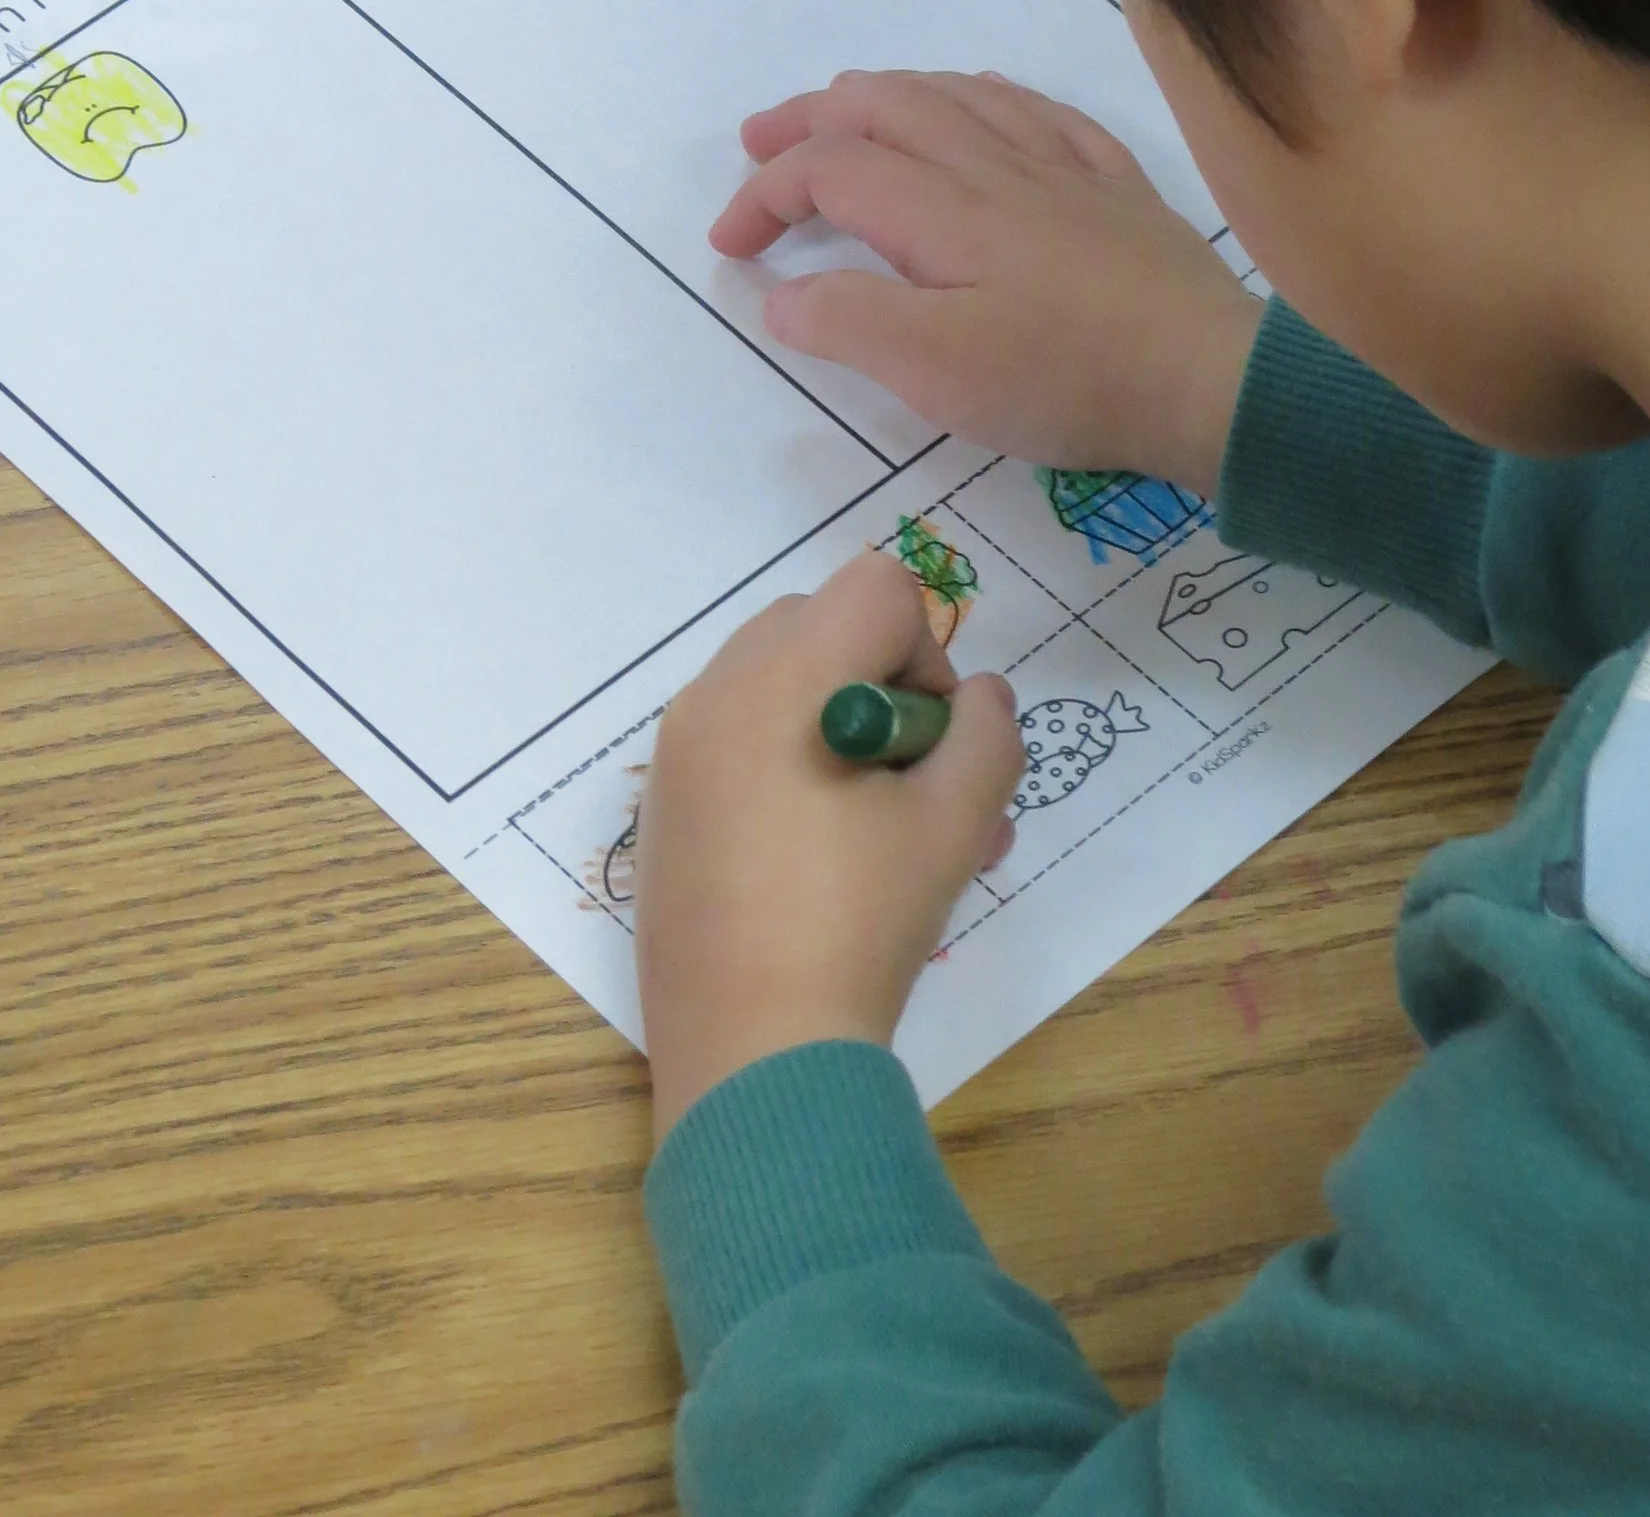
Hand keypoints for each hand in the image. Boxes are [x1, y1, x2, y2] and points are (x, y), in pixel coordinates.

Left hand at [635, 550, 1025, 1137]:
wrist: (753, 1060)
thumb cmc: (859, 927)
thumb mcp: (955, 826)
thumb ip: (986, 737)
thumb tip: (978, 698)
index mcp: (779, 681)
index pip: (876, 589)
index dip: (928, 654)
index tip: (934, 750)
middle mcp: (713, 694)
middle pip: (821, 626)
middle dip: (887, 688)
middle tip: (922, 791)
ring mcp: (677, 754)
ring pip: (780, 686)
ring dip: (846, 732)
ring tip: (896, 844)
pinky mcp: (663, 810)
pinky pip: (738, 743)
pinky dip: (791, 769)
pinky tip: (825, 868)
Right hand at [711, 68, 1258, 490]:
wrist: (1214, 379)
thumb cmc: (1066, 377)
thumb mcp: (935, 371)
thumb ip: (847, 322)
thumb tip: (783, 291)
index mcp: (941, 207)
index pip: (830, 169)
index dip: (766, 195)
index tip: (730, 248)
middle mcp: (995, 166)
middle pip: (886, 107)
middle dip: (811, 117)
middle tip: (759, 141)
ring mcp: (1064, 170)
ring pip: (958, 95)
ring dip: (887, 94)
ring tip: (850, 107)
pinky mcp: (1118, 191)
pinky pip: (1041, 112)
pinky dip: (987, 96)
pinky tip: (984, 101)